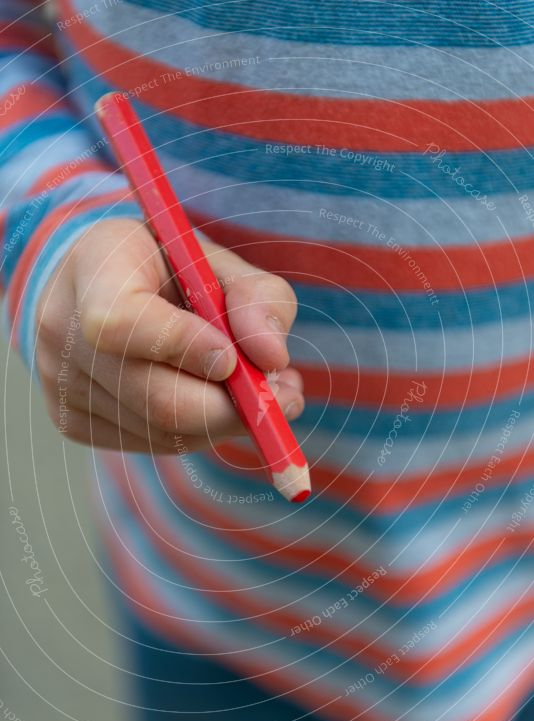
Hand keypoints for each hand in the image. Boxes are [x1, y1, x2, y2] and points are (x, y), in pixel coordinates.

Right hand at [35, 218, 304, 452]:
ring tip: (256, 390)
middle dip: (229, 407)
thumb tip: (273, 359)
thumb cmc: (166, 269)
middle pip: (150, 396)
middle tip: (284, 398)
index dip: (181, 347)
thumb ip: (257, 298)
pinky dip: (197, 431)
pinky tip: (211, 400)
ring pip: (160, 430)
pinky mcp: (72, 421)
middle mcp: (60, 330)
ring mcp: (60, 383)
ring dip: (223, 420)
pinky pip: (152, 443)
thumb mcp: (220, 262)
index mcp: (91, 270)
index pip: (120, 323)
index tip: (234, 360)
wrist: (99, 287)